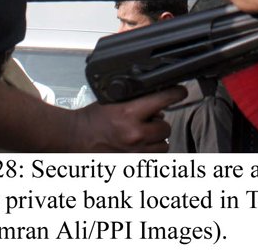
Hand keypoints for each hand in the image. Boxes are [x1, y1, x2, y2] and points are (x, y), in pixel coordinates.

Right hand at [71, 86, 185, 151]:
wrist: (75, 138)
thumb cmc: (92, 119)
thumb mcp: (113, 101)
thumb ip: (137, 100)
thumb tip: (159, 102)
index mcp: (128, 113)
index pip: (164, 99)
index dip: (176, 93)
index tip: (181, 91)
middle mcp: (134, 134)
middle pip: (166, 127)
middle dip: (159, 123)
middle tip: (147, 121)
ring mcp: (135, 152)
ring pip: (163, 145)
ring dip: (156, 139)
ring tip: (141, 135)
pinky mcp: (133, 165)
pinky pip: (155, 158)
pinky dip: (150, 152)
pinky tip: (139, 146)